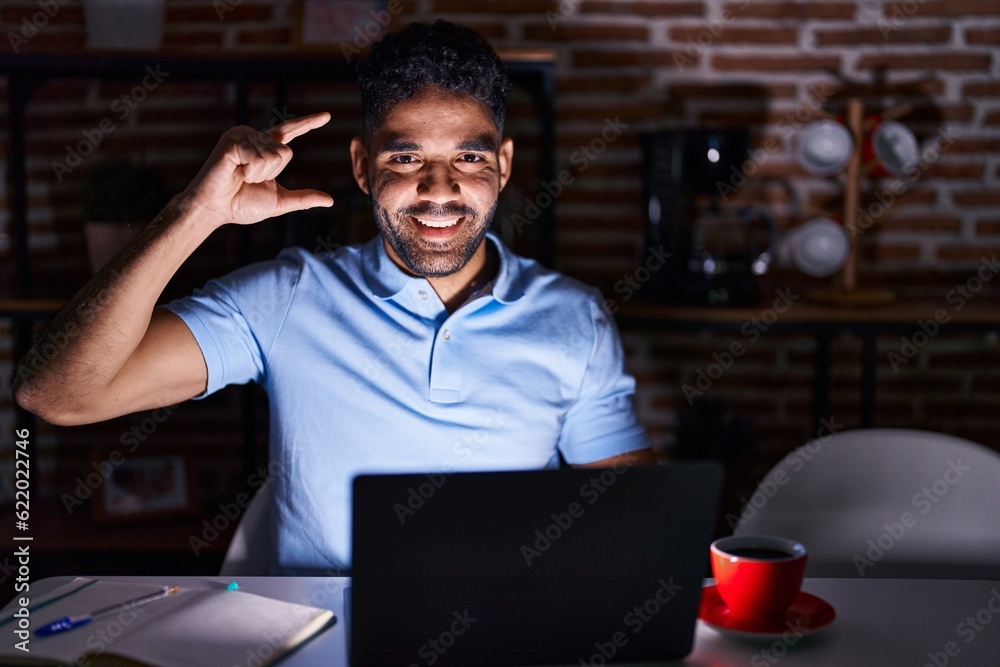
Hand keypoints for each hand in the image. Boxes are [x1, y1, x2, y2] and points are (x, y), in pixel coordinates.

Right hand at [183, 112, 333, 226]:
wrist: (215, 209)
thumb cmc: (241, 205)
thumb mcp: (279, 201)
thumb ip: (303, 199)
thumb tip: (330, 200)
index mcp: (265, 148)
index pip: (291, 132)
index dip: (309, 123)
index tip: (327, 116)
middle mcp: (255, 138)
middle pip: (286, 152)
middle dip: (271, 173)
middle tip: (248, 178)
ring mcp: (242, 136)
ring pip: (274, 155)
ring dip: (259, 173)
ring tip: (239, 175)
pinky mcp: (232, 140)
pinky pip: (258, 158)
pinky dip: (249, 171)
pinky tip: (234, 171)